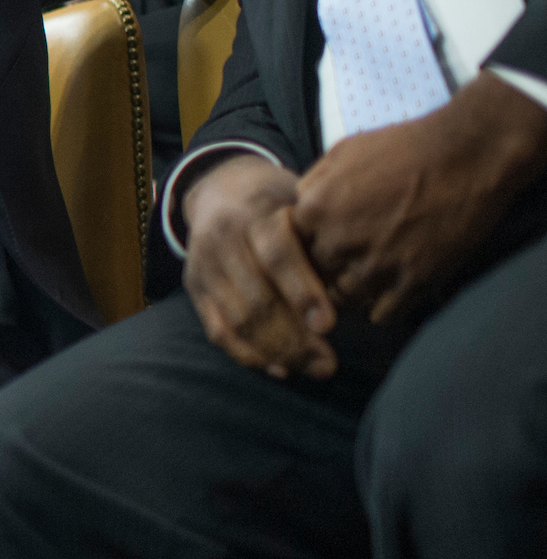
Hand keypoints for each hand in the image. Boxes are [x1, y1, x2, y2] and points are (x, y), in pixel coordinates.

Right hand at [180, 152, 337, 378]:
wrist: (223, 189)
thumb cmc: (283, 203)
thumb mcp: (304, 201)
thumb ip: (324, 235)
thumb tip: (364, 280)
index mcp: (257, 212)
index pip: (277, 254)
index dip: (302, 291)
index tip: (329, 325)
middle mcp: (224, 237)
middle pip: (257, 297)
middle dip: (295, 338)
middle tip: (329, 365)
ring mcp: (204, 265)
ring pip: (238, 320)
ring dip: (277, 353)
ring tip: (314, 369)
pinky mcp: (195, 287)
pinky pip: (218, 331)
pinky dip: (249, 355)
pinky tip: (279, 369)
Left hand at [294, 73, 546, 323]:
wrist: (469, 153)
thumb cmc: (405, 147)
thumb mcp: (343, 152)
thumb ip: (311, 185)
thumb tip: (295, 209)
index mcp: (314, 210)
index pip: (289, 248)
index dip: (306, 247)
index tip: (321, 245)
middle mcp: (339, 242)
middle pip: (315, 276)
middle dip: (327, 272)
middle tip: (348, 263)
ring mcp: (376, 266)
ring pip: (344, 300)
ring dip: (354, 292)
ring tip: (372, 274)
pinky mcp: (412, 282)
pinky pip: (381, 314)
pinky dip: (385, 305)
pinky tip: (394, 285)